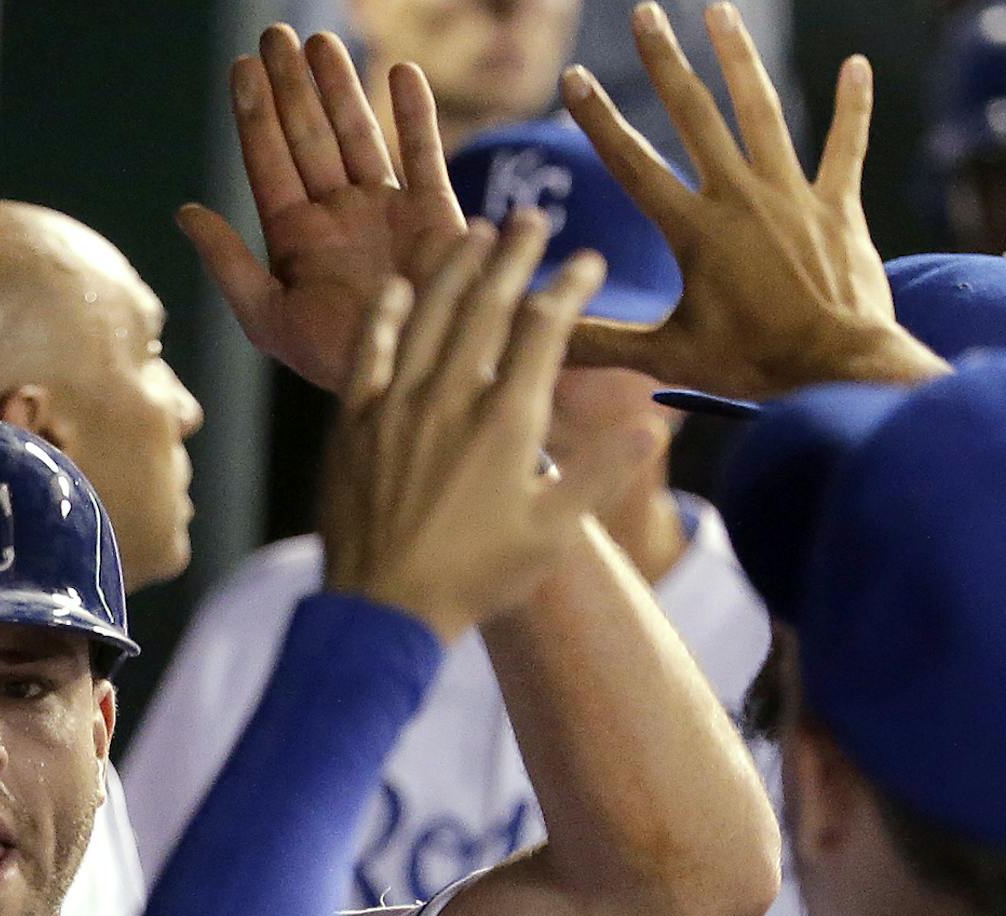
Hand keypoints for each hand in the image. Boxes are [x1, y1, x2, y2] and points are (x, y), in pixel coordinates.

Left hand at [185, 26, 466, 390]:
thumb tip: (185, 211)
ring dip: (340, 88)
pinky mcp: (436, 217)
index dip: (253, 113)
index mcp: (296, 238)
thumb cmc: (341, 363)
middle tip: (276, 33)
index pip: (268, 162)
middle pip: (309, 136)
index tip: (242, 66)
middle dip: (291, 85)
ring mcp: (386, 212)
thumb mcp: (271, 320)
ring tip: (320, 41)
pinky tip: (401, 74)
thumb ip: (231, 265)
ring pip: (359, 134)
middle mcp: (339, 216)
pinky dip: (415, 116)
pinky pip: (424, 155)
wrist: (417, 385)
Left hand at [322, 215, 655, 641]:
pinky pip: (369, 353)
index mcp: (506, 422)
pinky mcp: (354, 423)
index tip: (587, 259)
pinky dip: (386, 316)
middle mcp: (451, 400)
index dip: (568, 287)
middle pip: (486, 306)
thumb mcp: (552, 532)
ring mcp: (397, 407)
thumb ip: (600, 470)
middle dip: (514, 255)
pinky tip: (398, 288)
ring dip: (453, 268)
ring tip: (475, 232)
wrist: (384, 608)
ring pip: (428, 316)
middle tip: (532, 216)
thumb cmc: (476, 578)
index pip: (543, 330)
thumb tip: (651, 420)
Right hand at [562, 2, 947, 395]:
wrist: (843, 370)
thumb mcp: (666, 356)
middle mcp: (741, 199)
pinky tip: (857, 65)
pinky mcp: (838, 207)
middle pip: (696, 115)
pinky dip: (853, 105)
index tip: (573, 78)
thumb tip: (536, 341)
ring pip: (762, 112)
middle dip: (666, 61)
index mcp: (695, 231)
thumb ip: (598, 341)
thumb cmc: (754, 366)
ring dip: (739, 58)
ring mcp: (793, 197)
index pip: (634, 164)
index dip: (599, 120)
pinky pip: (846, 146)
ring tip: (718, 11)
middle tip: (646, 12)